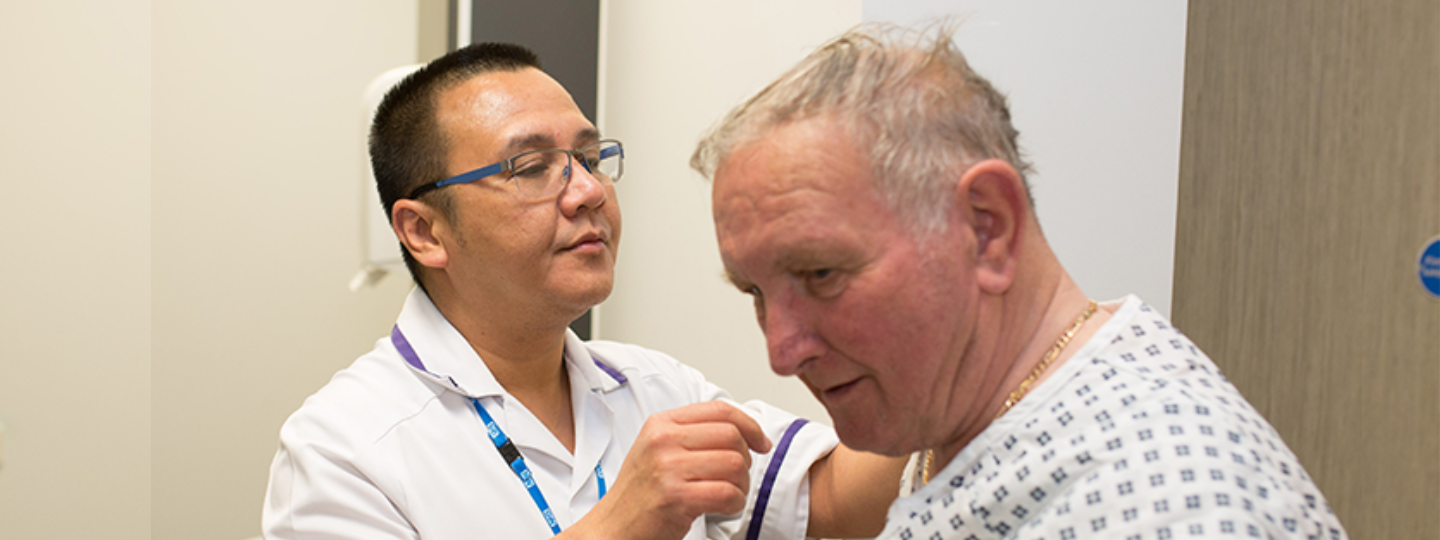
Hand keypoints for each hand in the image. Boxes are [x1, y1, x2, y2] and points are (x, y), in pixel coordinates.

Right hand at [562, 401, 771, 539]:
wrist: (613, 527)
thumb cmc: (639, 494)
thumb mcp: (658, 450)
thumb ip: (692, 434)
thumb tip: (741, 430)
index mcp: (661, 424)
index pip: (720, 410)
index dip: (749, 425)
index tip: (760, 442)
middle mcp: (663, 441)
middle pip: (732, 436)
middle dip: (746, 459)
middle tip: (738, 476)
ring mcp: (668, 468)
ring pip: (735, 464)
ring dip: (742, 484)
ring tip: (729, 493)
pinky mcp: (676, 497)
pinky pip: (727, 493)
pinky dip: (735, 503)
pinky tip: (724, 507)